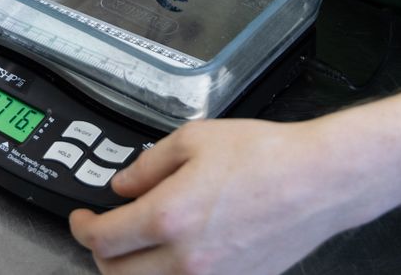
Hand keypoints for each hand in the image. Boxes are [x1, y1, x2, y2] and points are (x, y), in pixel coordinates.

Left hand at [68, 118, 382, 274]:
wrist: (318, 180)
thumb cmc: (266, 156)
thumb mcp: (195, 139)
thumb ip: (148, 164)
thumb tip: (123, 185)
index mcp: (169, 216)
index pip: (103, 238)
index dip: (82, 228)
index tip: (81, 219)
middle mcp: (186, 258)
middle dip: (101, 253)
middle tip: (104, 232)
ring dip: (130, 271)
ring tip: (135, 246)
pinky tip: (173, 255)